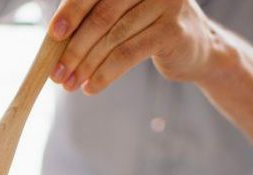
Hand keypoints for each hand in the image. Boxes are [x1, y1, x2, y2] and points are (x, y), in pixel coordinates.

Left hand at [47, 0, 222, 93]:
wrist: (199, 49)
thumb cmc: (150, 29)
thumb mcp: (124, 14)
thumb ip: (95, 17)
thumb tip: (54, 39)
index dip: (71, 11)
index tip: (53, 35)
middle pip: (101, 15)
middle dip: (74, 47)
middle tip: (57, 72)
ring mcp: (164, 3)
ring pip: (113, 38)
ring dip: (86, 65)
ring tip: (70, 84)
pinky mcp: (171, 30)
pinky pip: (128, 54)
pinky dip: (105, 73)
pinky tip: (91, 88)